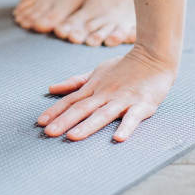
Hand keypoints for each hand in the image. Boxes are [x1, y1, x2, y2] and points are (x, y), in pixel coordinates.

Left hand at [36, 46, 177, 141]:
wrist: (154, 56)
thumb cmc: (125, 66)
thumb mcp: (97, 72)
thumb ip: (75, 82)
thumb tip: (51, 88)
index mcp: (94, 88)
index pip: (71, 100)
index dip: (55, 110)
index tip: (40, 122)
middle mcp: (105, 94)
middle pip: (82, 109)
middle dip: (64, 121)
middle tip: (49, 133)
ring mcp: (123, 99)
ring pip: (103, 114)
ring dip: (88, 125)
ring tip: (74, 136)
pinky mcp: (143, 104)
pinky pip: (133, 117)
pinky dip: (126, 126)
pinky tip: (118, 138)